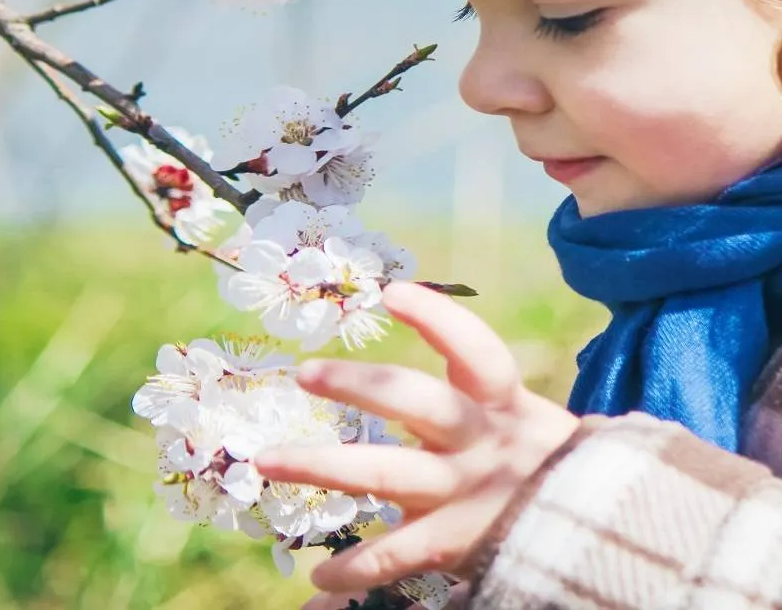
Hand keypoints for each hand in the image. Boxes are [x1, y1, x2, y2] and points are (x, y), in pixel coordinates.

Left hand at [254, 281, 579, 602]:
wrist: (605, 532)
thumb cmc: (537, 456)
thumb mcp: (517, 408)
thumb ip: (467, 376)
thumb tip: (399, 299)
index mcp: (502, 401)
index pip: (476, 351)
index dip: (438, 319)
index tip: (393, 294)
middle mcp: (482, 441)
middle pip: (417, 404)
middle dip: (359, 386)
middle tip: (304, 373)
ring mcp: (465, 494)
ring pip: (387, 474)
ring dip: (322, 466)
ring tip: (267, 460)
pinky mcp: (456, 542)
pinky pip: (397, 555)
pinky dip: (355, 568)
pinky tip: (316, 579)